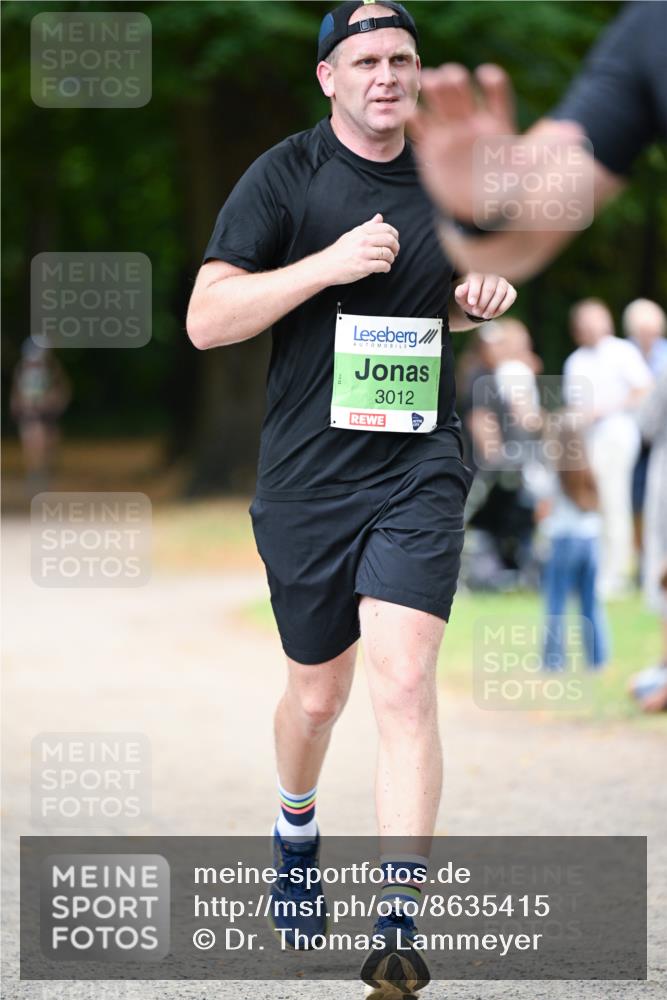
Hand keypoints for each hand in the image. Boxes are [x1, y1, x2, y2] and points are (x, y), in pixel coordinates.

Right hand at [318, 213, 399, 284]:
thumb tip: (379, 217)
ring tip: (388, 261)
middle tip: (394, 252)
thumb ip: (368, 226)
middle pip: (389, 240)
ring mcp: (363, 254)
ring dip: (391, 259)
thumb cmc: (340, 251)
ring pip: (387, 254)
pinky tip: (383, 268)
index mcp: (362, 231)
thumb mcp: (353, 234)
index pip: (386, 228)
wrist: (327, 265)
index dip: (394, 235)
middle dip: (396, 247)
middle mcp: (363, 241)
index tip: (394, 241)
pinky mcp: (364, 266)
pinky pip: (383, 266)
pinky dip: (386, 268)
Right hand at [409, 64, 584, 223]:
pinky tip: (412, 112)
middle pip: (463, 93)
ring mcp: (451, 134)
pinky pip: (421, 129)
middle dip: (456, 82)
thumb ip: (546, 151)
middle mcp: (473, 123)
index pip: (496, 95)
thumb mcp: (527, 171)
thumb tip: (577, 135)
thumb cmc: (507, 189)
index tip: (487, 76)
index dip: (492, 84)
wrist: (481, 214)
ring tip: (431, 81)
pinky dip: (415, 118)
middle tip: (451, 76)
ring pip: (441, 105)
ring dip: (435, 90)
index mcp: (497, 124)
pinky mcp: (432, 149)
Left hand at [455, 273, 516, 319]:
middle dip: (483, 302)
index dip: (475, 291)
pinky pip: (511, 297)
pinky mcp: (511, 290)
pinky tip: (494, 313)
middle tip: (476, 312)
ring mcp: (502, 282)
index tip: (471, 303)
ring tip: (484, 315)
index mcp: (478, 274)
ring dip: (492, 306)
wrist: (478, 306)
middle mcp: (492, 276)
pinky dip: (503, 306)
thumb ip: (460, 292)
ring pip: (500, 292)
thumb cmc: (469, 299)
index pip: (477, 279)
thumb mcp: (461, 297)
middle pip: (489, 288)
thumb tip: (464, 286)